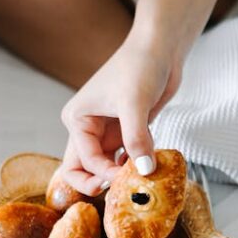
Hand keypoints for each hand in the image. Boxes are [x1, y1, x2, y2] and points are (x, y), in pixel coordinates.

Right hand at [60, 33, 182, 193]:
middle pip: (82, 169)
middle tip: (119, 190)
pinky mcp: (125, 132)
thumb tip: (143, 171)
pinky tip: (151, 161)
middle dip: (99, 182)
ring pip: (105, 166)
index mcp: (77, 119)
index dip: (105, 173)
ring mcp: (106, 131)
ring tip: (140, 178)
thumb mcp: (135, 103)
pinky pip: (126, 157)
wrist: (160, 48)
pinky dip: (136, 164)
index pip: (84, 160)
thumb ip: (136, 139)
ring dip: (121, 175)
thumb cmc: (140, 66)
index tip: (128, 177)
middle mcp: (87, 128)